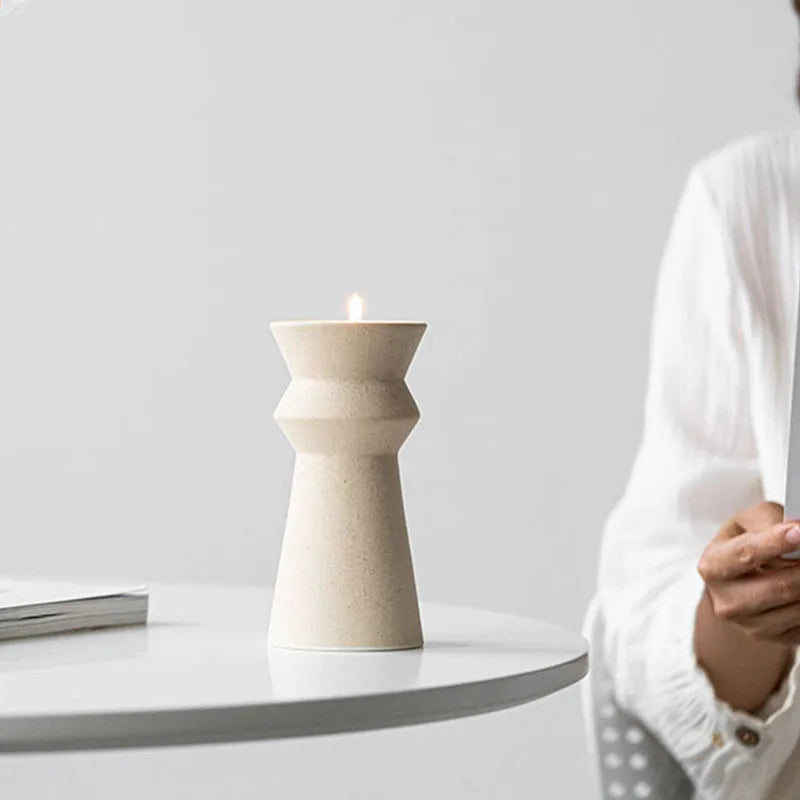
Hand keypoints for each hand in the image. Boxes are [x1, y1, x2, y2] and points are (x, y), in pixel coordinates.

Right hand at [698, 501, 799, 643]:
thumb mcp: (746, 523)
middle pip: (779, 587)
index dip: (775, 543)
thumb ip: (767, 521)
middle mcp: (726, 600)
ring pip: (797, 607)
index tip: (799, 532)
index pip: (745, 554)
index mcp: (713, 566)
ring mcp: (749, 624)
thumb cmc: (743, 546)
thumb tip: (795, 531)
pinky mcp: (773, 638)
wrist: (737, 584)